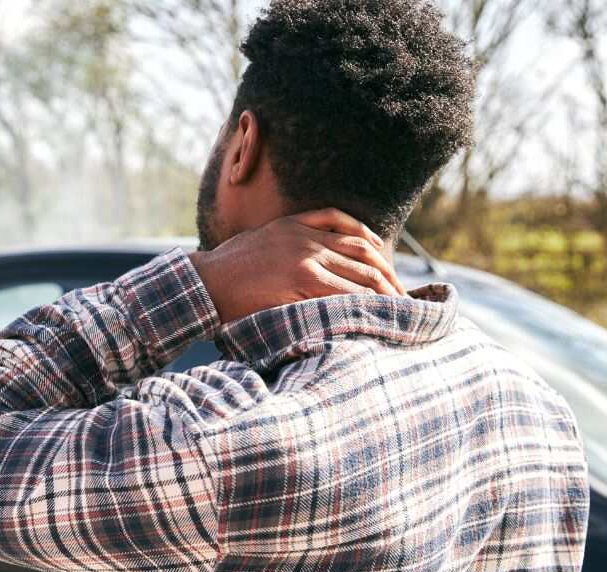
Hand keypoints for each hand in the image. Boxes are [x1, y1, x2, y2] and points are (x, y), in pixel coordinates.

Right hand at [190, 208, 405, 323]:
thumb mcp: (257, 243)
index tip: (385, 266)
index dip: (374, 247)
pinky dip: (363, 302)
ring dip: (383, 291)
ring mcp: (305, 256)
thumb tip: (305, 263)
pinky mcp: (302, 279)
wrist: (204, 283)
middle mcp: (305, 236)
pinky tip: (374, 312)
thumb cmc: (225, 271)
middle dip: (387, 274)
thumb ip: (285, 244)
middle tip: (401, 294)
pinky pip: (344, 290)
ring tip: (397, 308)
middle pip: (362, 250)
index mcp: (295, 223)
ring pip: (359, 272)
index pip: (349, 227)